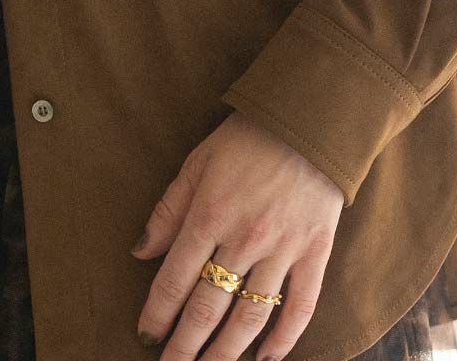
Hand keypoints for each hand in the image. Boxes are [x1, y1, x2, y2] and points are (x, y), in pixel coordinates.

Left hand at [131, 109, 344, 359]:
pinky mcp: (315, 252)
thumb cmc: (248, 138)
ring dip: (226, 353)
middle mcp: (244, 238)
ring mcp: (283, 248)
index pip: (175, 279)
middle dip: (185, 346)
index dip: (157, 313)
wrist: (310, 119)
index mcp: (210, 213)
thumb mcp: (199, 162)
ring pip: (249, 318)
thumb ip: (169, 209)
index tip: (146, 335)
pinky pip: (300, 307)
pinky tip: (266, 359)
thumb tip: (140, 252)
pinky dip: (284, 339)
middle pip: (208, 308)